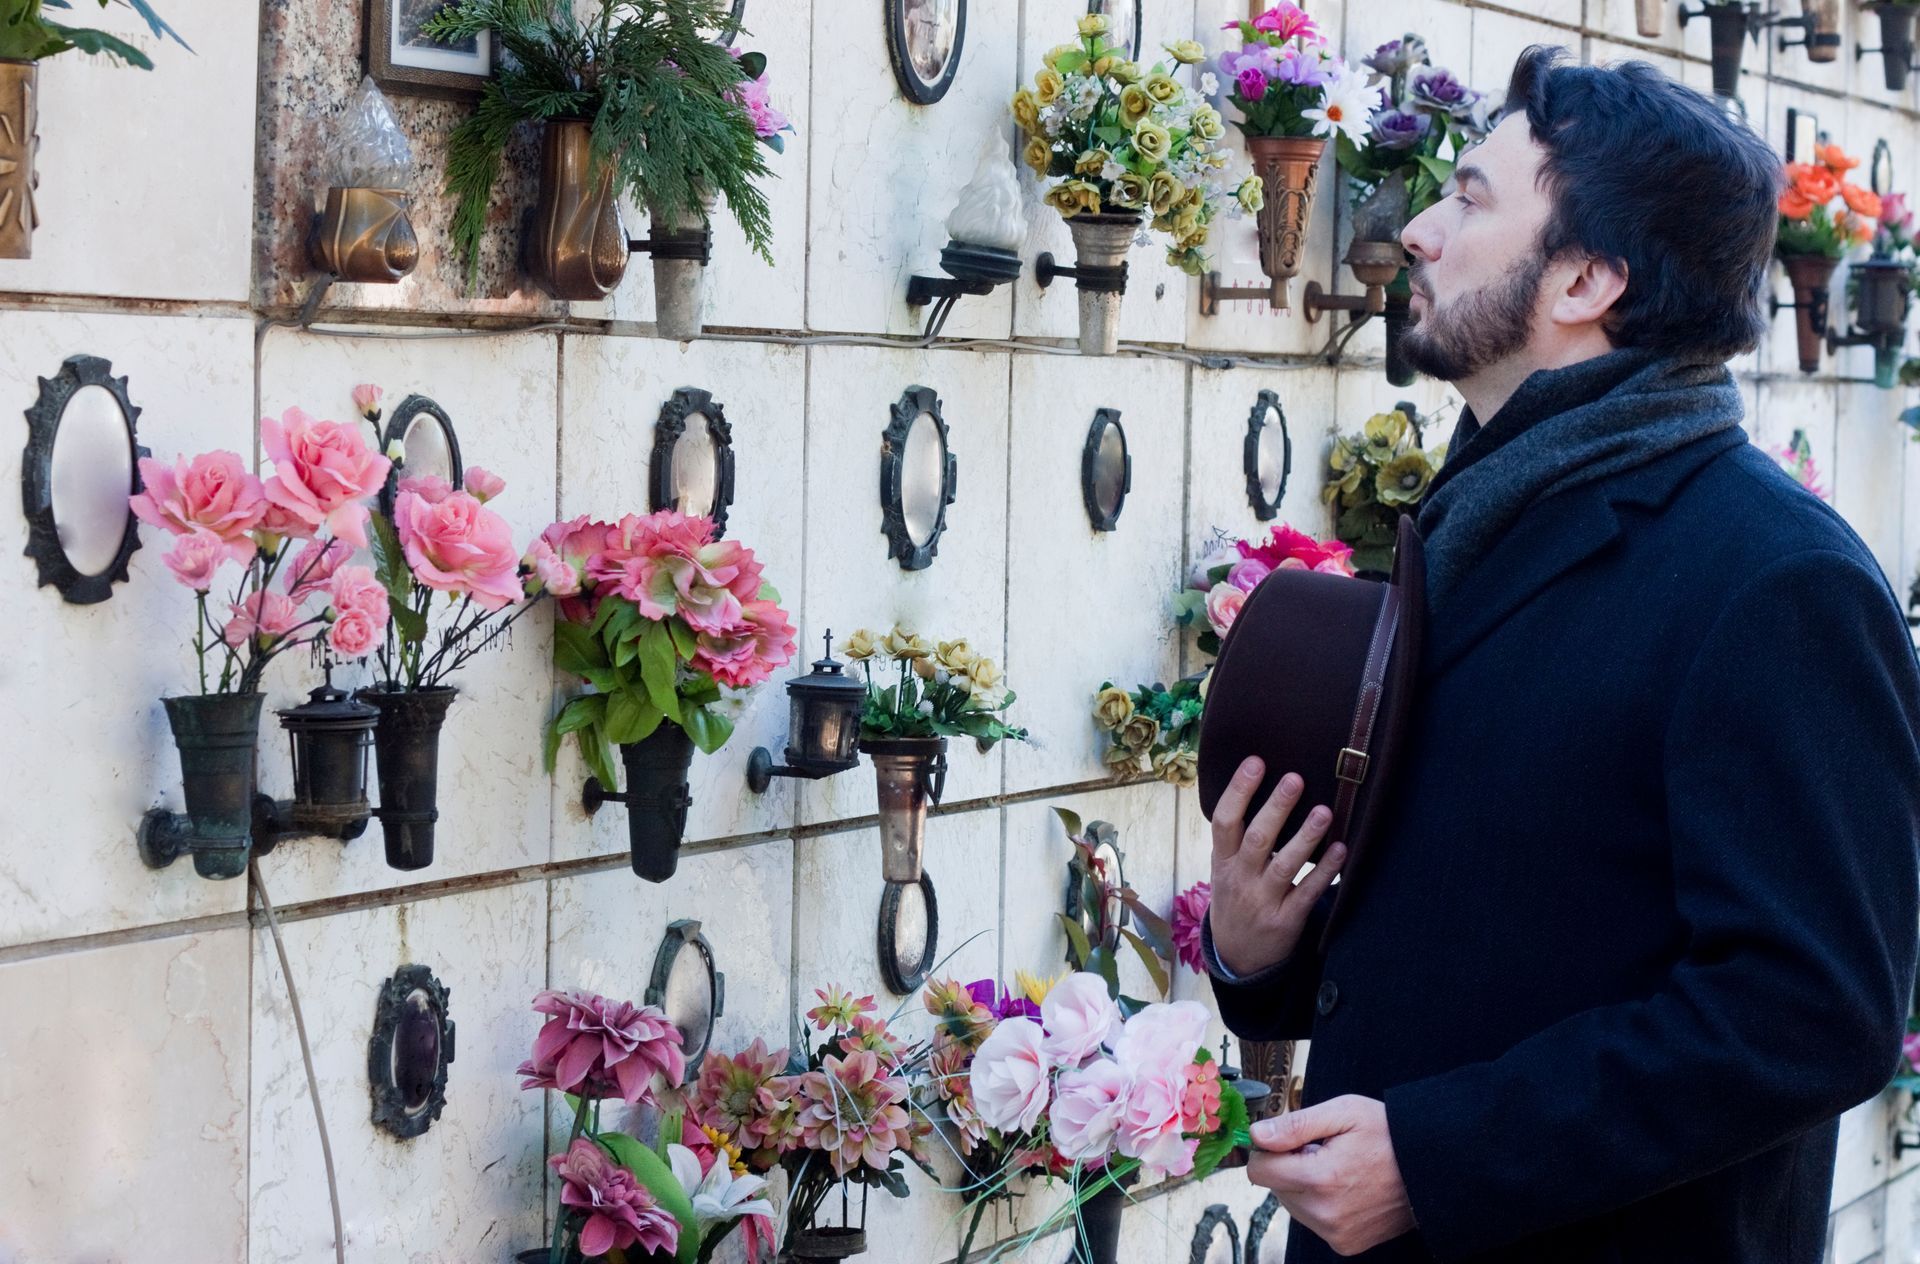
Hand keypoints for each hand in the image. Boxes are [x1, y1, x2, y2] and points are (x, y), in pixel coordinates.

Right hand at [1207, 756, 1345, 975]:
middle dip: (1275, 808)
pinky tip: (1341, 850)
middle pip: (1257, 838)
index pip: (1225, 820)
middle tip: (1295, 779)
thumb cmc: (1236, 899)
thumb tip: (1263, 786)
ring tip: (1324, 811)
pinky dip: (1325, 871)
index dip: (1239, 790)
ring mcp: (1262, 901)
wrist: (1237, 958)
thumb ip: (1237, 837)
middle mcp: (1240, 879)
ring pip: (1284, 865)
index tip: (1256, 762)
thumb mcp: (1223, 870)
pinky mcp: (1286, 921)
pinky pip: (1308, 893)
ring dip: (1305, 837)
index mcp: (1222, 861)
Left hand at [1247, 1095, 1414, 1256]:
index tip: (1290, 1138)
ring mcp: (1335, 1232)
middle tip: (1323, 1151)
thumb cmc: (1389, 1134)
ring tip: (1338, 1168)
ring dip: (1304, 1185)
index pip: (1259, 1170)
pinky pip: (1312, 1220)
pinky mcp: (1345, 1244)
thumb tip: (1257, 1136)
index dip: (1268, 1149)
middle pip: (1274, 1187)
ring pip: (1292, 1204)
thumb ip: (1295, 1125)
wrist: (1431, 1170)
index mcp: (1321, 1178)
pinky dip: (1320, 1203)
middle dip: (1290, 1166)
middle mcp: (1325, 1212)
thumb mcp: (1343, 1112)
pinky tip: (1346, 1188)